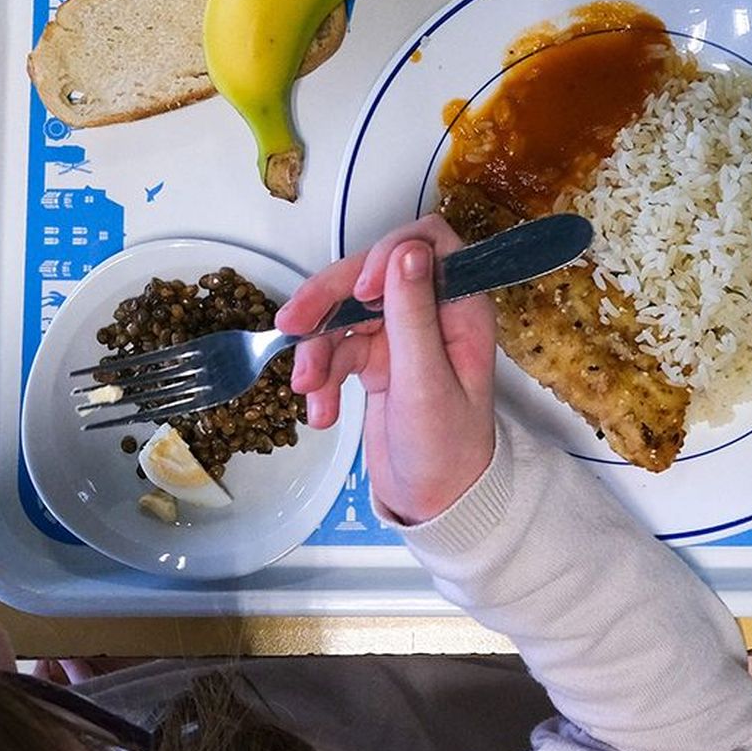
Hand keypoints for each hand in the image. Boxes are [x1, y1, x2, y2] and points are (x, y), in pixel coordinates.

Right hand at [275, 215, 495, 524]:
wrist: (436, 506)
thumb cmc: (447, 451)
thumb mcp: (427, 384)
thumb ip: (414, 315)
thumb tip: (406, 251)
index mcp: (460, 306)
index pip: (422, 244)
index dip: (387, 254)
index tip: (363, 292)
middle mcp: (430, 310)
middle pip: (369, 275)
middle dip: (329, 299)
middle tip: (292, 325)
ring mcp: (400, 334)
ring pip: (344, 312)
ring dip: (318, 348)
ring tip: (308, 389)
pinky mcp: (375, 358)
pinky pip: (336, 348)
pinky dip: (321, 376)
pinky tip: (321, 411)